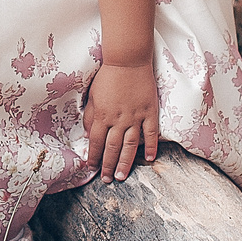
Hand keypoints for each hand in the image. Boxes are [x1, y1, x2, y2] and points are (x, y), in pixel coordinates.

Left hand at [83, 61, 160, 181]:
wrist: (128, 61)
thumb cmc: (108, 76)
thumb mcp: (92, 96)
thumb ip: (91, 117)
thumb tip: (90, 135)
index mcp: (102, 116)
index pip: (96, 142)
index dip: (94, 157)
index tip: (92, 168)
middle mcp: (118, 120)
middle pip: (112, 148)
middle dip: (108, 166)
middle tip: (108, 179)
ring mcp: (136, 117)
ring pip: (130, 145)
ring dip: (126, 162)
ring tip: (122, 176)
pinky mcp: (150, 112)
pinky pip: (151, 134)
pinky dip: (150, 147)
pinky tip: (148, 159)